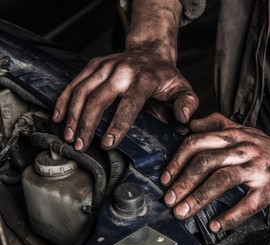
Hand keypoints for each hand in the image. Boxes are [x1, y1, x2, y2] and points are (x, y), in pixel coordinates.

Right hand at [52, 42, 197, 150]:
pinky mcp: (94, 65)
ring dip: (73, 115)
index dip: (117, 125)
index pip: (129, 104)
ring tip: (68, 136)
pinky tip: (58, 117)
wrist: (150, 50)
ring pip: (82, 91)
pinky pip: (74, 83)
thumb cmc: (165, 76)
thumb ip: (187, 104)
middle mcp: (122, 71)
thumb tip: (184, 120)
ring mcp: (105, 66)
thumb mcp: (182, 88)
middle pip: (98, 98)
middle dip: (87, 125)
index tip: (106, 144)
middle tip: (81, 146)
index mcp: (144, 80)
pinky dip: (64, 100)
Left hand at [161, 113, 269, 231]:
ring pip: (223, 180)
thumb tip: (190, 126)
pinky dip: (229, 216)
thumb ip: (217, 125)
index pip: (198, 142)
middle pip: (206, 161)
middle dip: (183, 182)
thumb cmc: (267, 151)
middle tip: (169, 200)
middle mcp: (245, 148)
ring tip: (183, 212)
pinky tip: (215, 225)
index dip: (177, 160)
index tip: (165, 179)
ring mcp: (260, 168)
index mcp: (234, 135)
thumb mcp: (243, 131)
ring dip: (199, 198)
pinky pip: (248, 203)